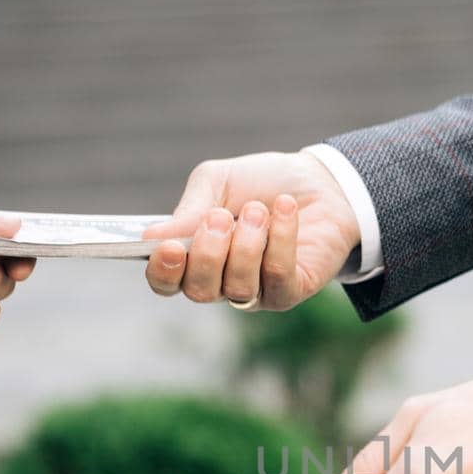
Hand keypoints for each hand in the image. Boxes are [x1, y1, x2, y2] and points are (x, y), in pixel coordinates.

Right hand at [142, 151, 359, 309]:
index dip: (162, 270)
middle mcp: (220, 282)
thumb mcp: (217, 181)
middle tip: (220, 217)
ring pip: (238, 287)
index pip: (165, 282)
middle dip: (207, 253)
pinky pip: (277, 277)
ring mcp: (256, 292)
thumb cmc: (262, 183)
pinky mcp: (290, 291)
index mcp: (192, 258)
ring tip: (258, 209)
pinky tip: (284, 210)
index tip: (168, 246)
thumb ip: (188, 209)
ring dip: (247, 244)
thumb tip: (152, 236)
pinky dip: (279, 240)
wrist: (320, 181)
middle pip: (199, 291)